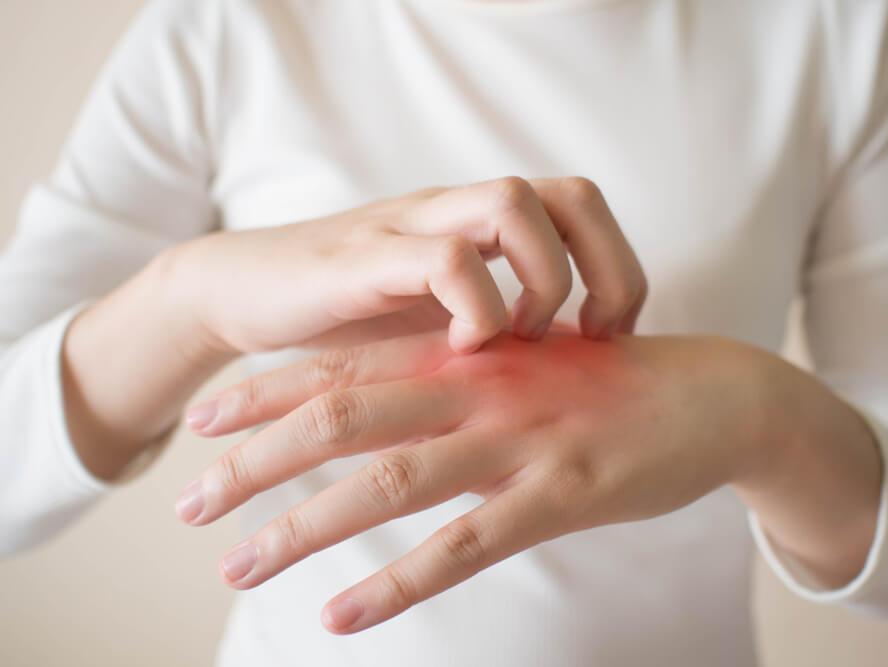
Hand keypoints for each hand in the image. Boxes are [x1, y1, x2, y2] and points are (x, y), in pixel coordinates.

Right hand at [164, 177, 645, 355]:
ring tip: (520, 340)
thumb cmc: (351, 319)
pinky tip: (462, 351)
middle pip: (568, 194)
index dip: (619, 268)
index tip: (610, 336)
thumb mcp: (440, 324)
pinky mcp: (364, 258)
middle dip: (603, 269)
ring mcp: (410, 227)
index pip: (582, 205)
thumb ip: (501, 332)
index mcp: (479, 225)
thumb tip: (578, 372)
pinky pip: (446, 259)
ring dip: (540, 281)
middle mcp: (454, 211)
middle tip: (588, 336)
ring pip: (512, 204)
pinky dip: (474, 307)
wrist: (244, 294)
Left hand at [177, 331, 773, 632]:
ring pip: (387, 483)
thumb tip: (392, 405)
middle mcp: (478, 388)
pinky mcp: (559, 494)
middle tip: (188, 502)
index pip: (346, 364)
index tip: (203, 420)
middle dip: (256, 461)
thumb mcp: (527, 362)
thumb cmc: (610, 381)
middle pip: (342, 419)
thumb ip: (460, 376)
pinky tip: (340, 616)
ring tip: (236, 564)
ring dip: (303, 527)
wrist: (714, 394)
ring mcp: (517, 440)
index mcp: (468, 353)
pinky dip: (396, 583)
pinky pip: (464, 545)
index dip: (267, 391)